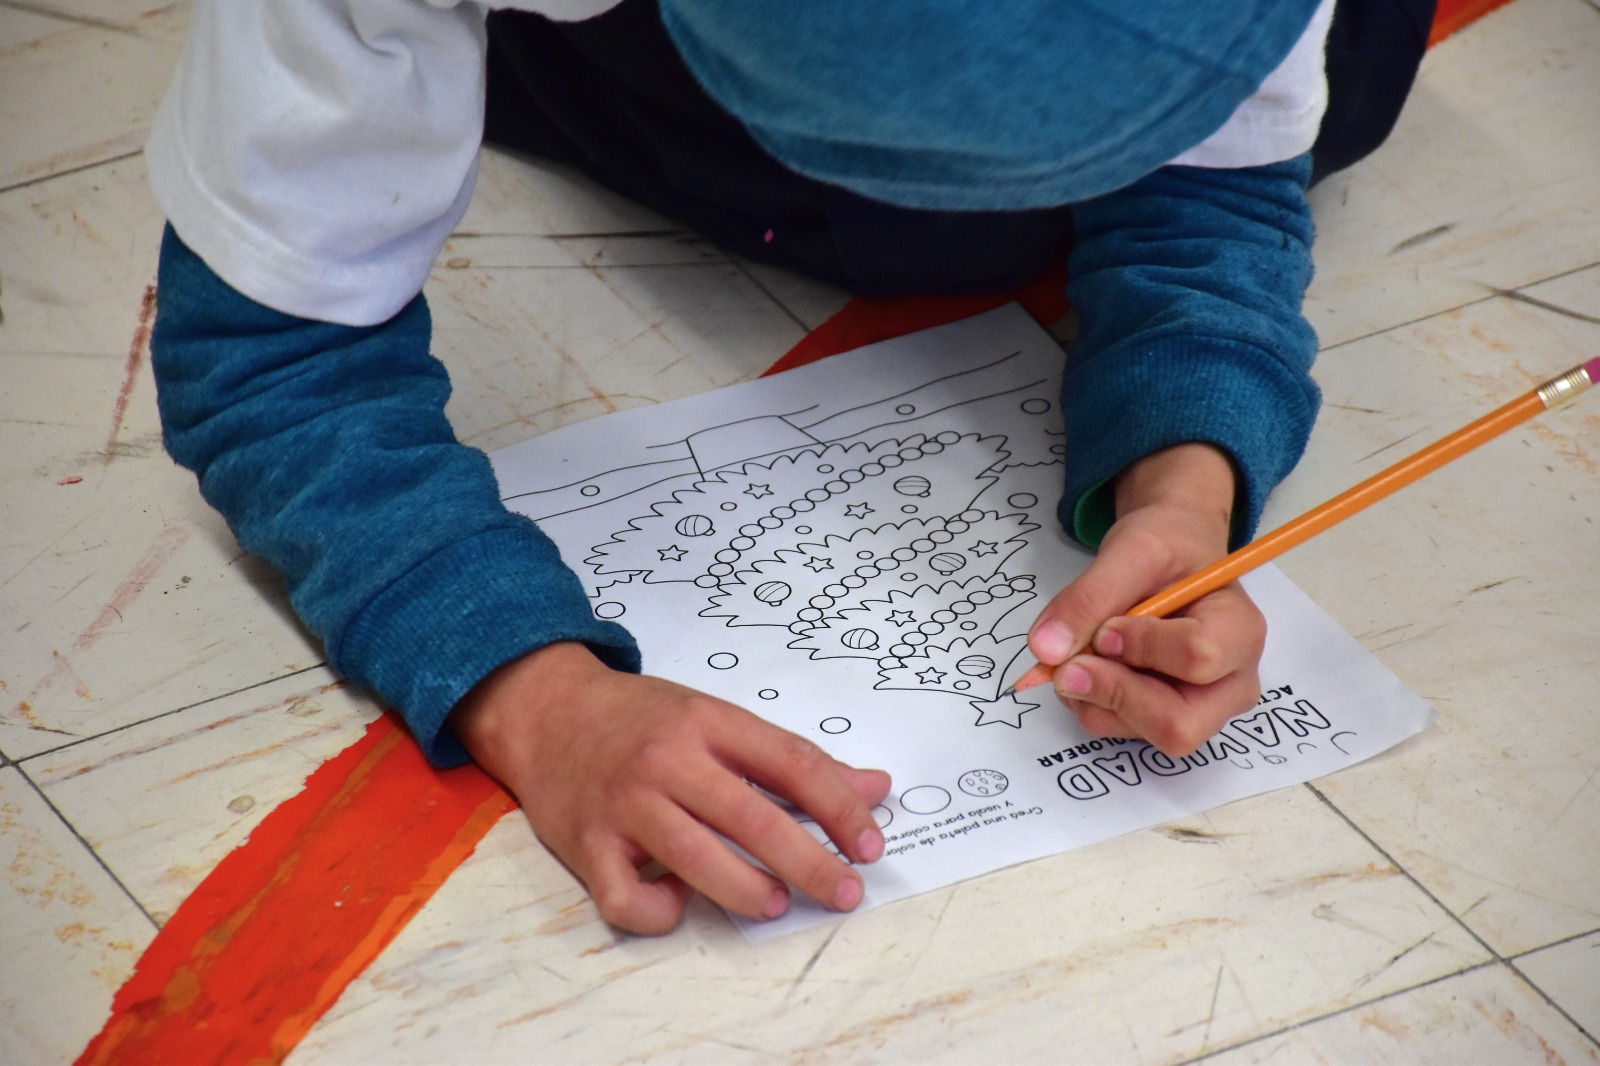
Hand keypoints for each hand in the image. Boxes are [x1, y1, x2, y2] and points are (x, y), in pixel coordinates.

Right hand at [450, 641, 891, 934]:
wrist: (544, 711)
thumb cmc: (639, 719)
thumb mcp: (715, 718)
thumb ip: (789, 759)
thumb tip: (874, 787)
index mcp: (707, 721)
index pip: (791, 763)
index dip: (840, 807)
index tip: (870, 844)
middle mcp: (668, 761)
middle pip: (753, 818)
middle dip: (810, 863)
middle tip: (844, 892)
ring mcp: (624, 804)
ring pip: (696, 860)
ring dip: (748, 891)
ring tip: (775, 903)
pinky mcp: (586, 844)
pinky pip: (627, 897)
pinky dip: (660, 911)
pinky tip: (678, 901)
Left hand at [1025, 443, 1265, 754]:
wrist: (1170, 556)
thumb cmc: (1167, 550)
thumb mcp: (1131, 551)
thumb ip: (1089, 596)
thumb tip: (1045, 649)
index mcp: (1240, 631)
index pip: (1197, 658)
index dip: (1141, 646)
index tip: (1107, 627)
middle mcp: (1231, 683)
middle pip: (1177, 725)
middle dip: (1113, 693)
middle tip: (1071, 663)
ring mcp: (1200, 709)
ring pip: (1139, 733)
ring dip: (1091, 695)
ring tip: (1082, 650)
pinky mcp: (1163, 718)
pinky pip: (1115, 728)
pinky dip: (1086, 699)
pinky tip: (1087, 663)